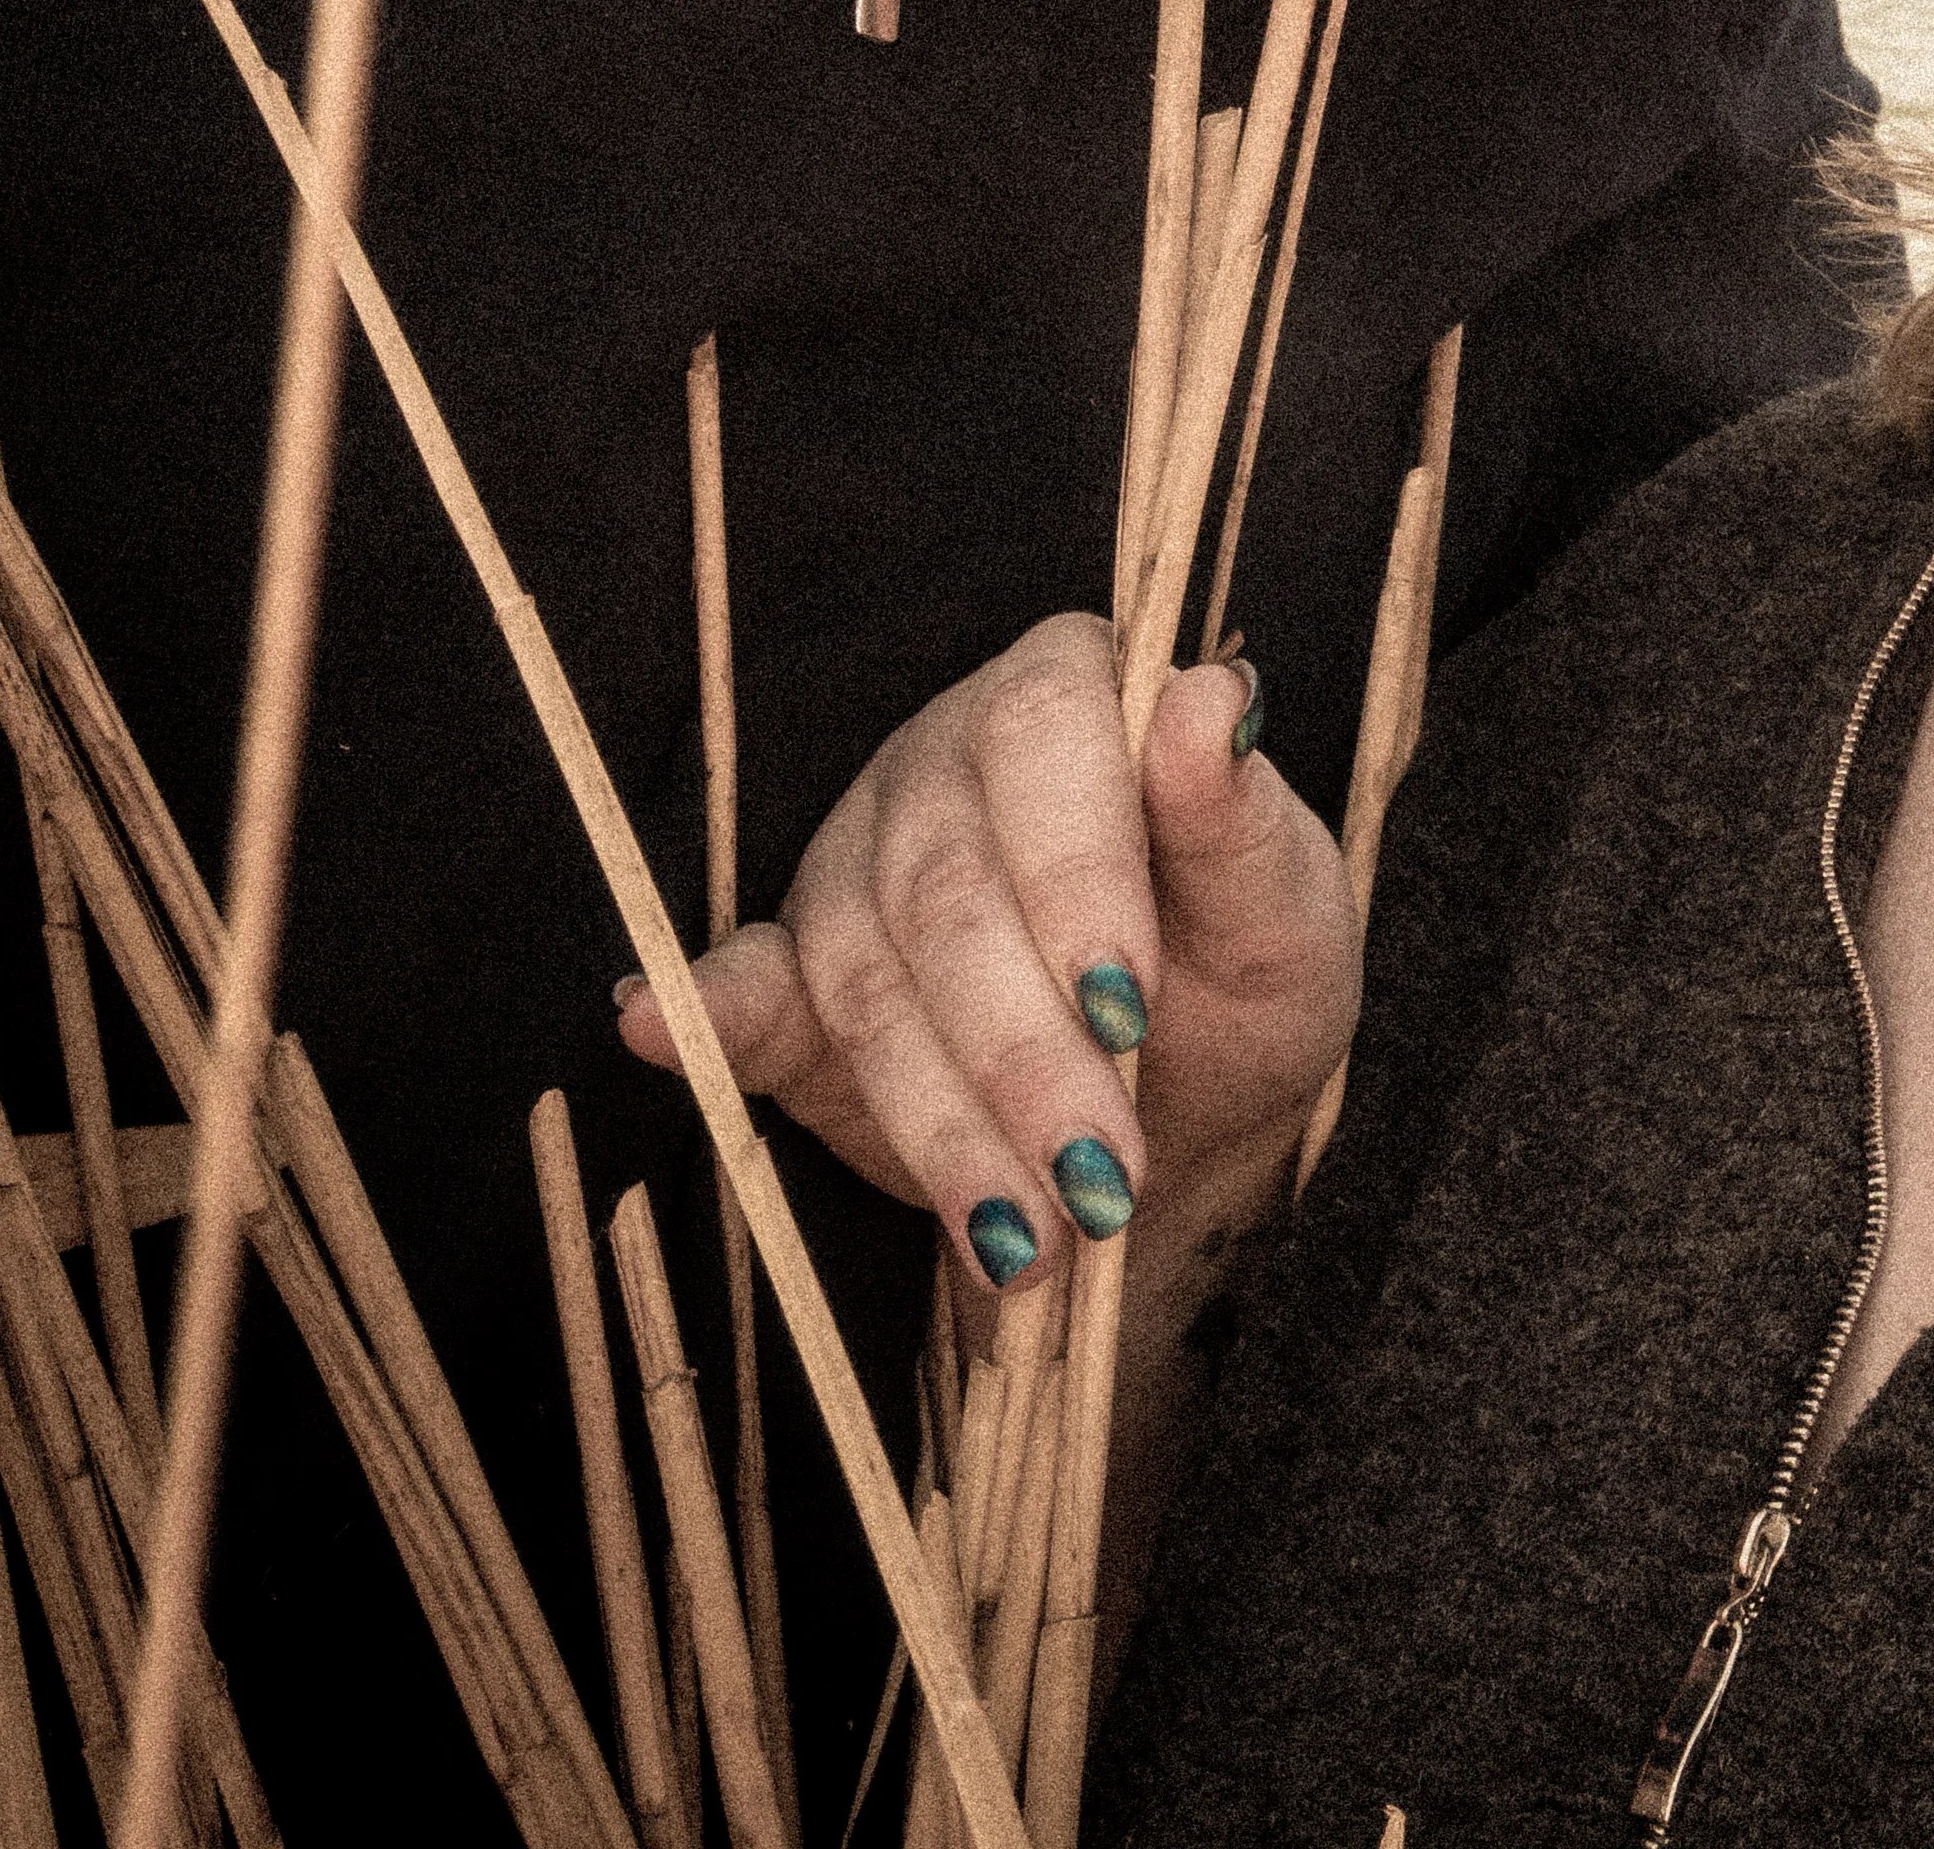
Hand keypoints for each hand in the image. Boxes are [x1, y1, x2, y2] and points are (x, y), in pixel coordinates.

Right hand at [615, 619, 1359, 1286]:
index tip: (1129, 1002)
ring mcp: (854, 861)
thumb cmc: (1243, 979)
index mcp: (1069, 696)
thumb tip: (1216, 698)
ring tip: (1026, 1237)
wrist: (1182, 1113)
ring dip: (941, 1117)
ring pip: (867, 978)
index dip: (1076, 867)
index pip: (1044, 732)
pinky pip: (738, 990)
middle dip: (1023, 1049)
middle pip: (948, 886)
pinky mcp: (792, 974)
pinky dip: (697, 1015)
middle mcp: (944, 758)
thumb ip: (1242, 817)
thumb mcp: (1287, 913)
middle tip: (1097, 1181)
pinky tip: (647, 1029)